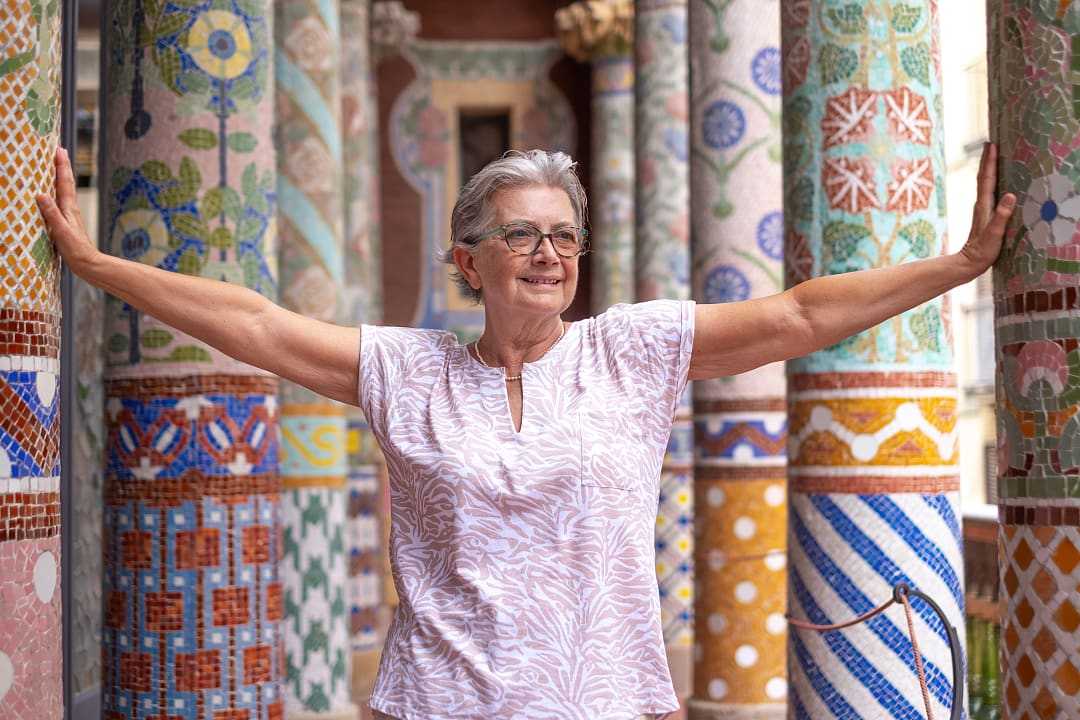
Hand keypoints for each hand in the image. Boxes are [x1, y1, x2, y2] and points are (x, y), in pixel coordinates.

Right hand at [36, 147, 99, 274]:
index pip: (64, 182)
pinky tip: (54, 195)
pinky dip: (58, 193)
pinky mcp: (68, 224)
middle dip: (63, 166)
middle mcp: (71, 209)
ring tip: (58, 166)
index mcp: (69, 208)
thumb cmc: (75, 249)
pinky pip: (62, 202)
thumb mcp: (60, 231)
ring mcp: (70, 216)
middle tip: (60, 150)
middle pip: (67, 183)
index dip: (61, 166)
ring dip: (61, 177)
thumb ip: (51, 214)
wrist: (88, 264)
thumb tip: (41, 194)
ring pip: (65, 191)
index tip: (59, 149)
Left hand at [959, 142, 1015, 277]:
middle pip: (984, 177)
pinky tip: (997, 182)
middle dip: (988, 160)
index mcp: (984, 206)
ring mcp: (982, 210)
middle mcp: (981, 205)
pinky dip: (992, 182)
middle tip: (991, 143)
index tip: (992, 145)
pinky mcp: (985, 216)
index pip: (987, 178)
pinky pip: (989, 193)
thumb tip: (1009, 195)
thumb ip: (1001, 215)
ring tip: (994, 156)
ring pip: (985, 184)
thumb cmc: (982, 251)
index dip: (990, 161)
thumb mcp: (994, 234)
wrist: (968, 263)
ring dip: (989, 168)